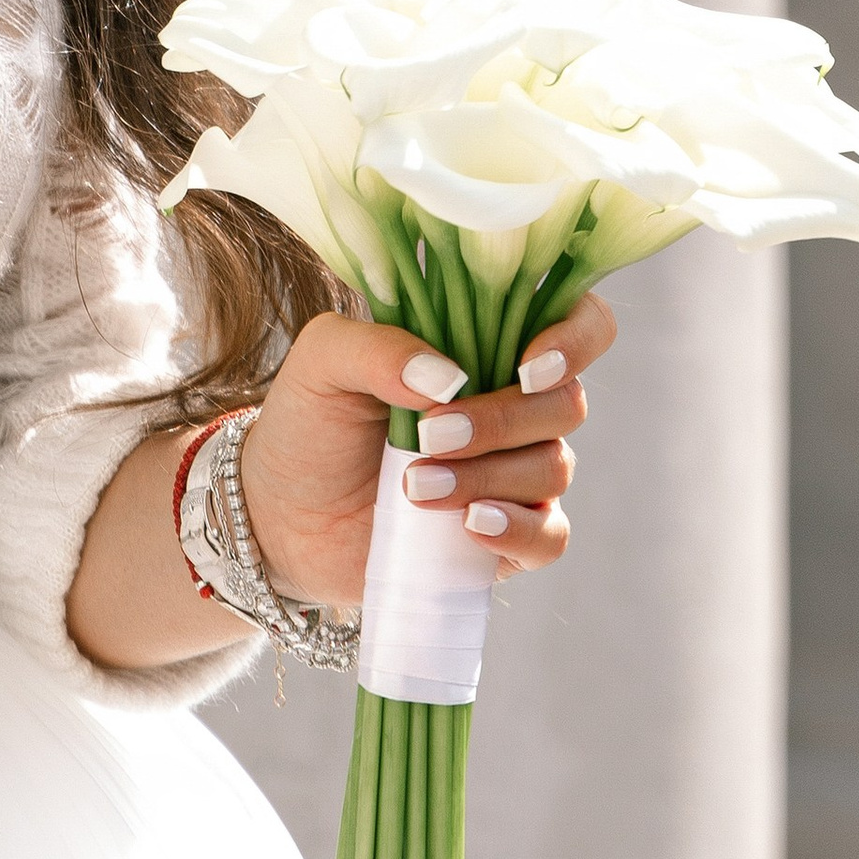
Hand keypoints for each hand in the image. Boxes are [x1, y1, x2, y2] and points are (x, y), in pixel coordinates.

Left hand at [236, 294, 618, 609]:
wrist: (280, 515)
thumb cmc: (310, 422)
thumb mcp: (323, 361)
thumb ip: (379, 347)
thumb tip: (449, 377)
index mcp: (485, 344)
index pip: (578, 321)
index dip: (575, 338)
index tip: (525, 367)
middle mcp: (514, 403)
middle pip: (566, 402)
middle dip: (502, 421)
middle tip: (428, 436)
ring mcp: (514, 472)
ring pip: (553, 468)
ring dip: (486, 477)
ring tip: (414, 486)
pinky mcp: (505, 536)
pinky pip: (550, 536)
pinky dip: (519, 531)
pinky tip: (469, 526)